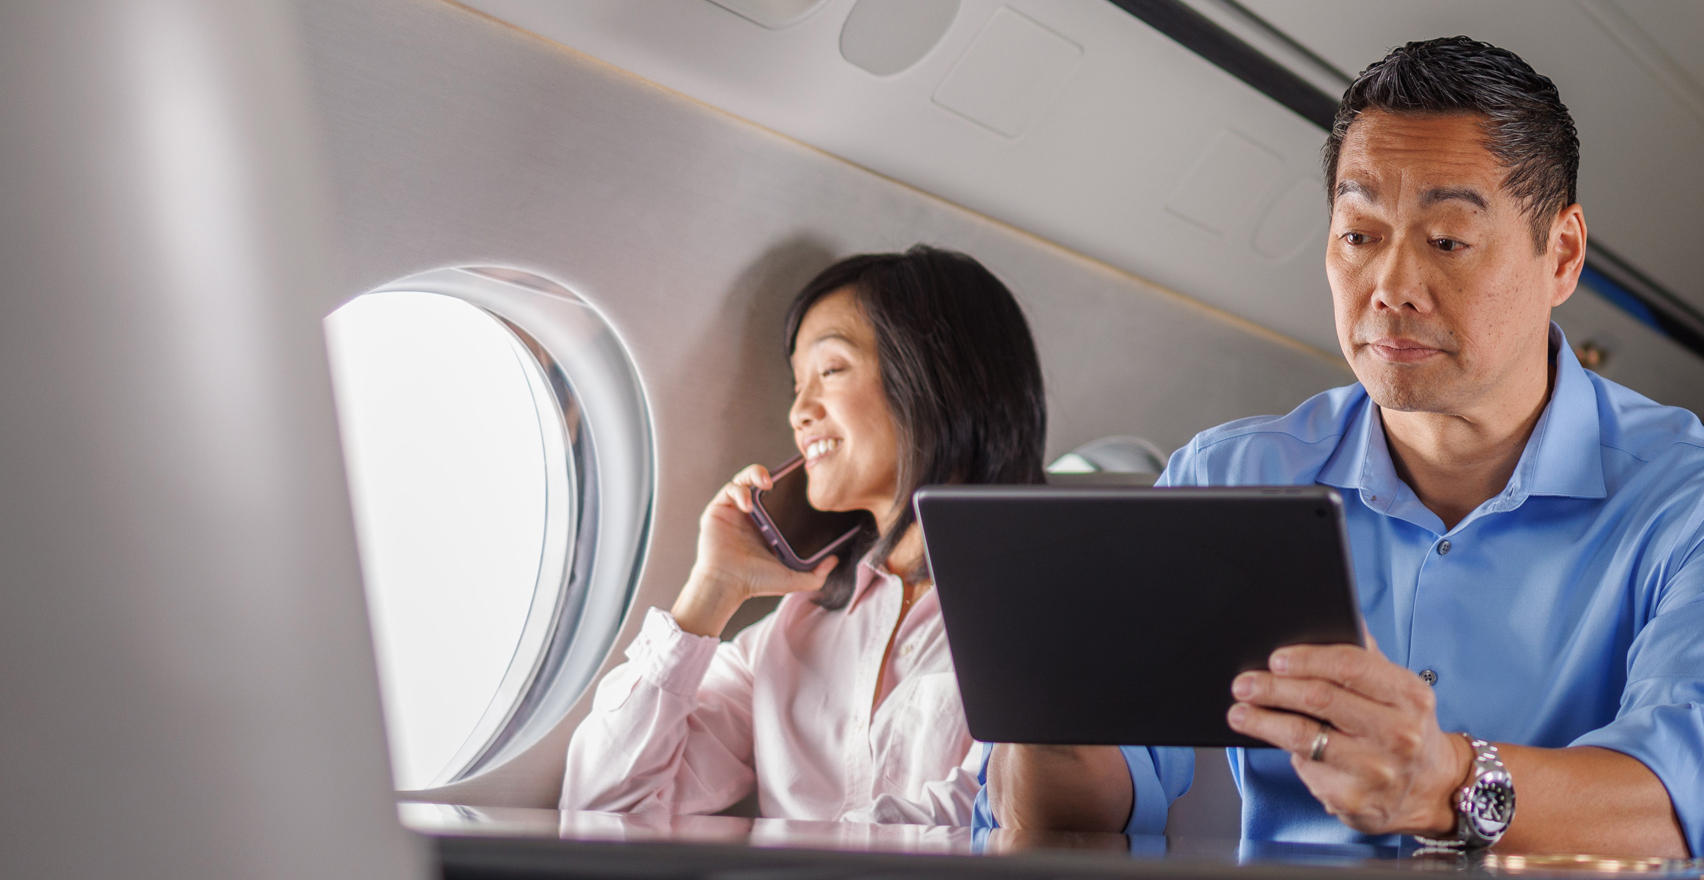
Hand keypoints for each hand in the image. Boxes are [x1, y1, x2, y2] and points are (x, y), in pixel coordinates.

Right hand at [670, 464, 838, 636]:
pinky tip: (747, 505)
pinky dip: (739, 491)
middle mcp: (751, 515)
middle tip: (783, 479)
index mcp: (768, 524)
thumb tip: (834, 561)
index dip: (789, 485)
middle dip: (772, 474)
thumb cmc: (756, 582)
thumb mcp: (793, 578)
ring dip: (755, 475)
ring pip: (745, 479)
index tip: (803, 481)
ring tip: (766, 484)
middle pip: (762, 482)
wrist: (728, 584)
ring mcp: (734, 510)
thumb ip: (816, 574)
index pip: (780, 496)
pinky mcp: (718, 509)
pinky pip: (729, 490)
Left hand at [1225, 636, 1472, 836]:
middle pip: (1320, 699)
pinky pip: (1306, 768)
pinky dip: (1283, 751)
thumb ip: (1366, 657)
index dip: (1307, 659)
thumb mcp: (1398, 690)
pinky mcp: (1353, 798)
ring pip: (1303, 736)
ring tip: (1239, 712)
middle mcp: (1398, 734)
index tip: (1274, 659)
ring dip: (1262, 721)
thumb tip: (1338, 616)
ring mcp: (1376, 769)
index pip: (1350, 666)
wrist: (1431, 788)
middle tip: (1243, 683)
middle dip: (1273, 688)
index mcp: (1409, 696)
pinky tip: (1268, 740)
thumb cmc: (1402, 727)